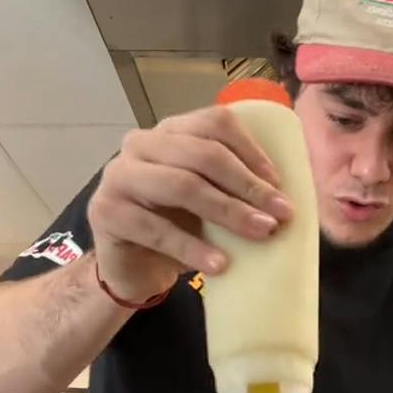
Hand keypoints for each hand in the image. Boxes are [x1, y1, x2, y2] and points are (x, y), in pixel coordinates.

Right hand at [87, 105, 297, 302]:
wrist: (132, 269)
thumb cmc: (177, 228)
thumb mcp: (208, 199)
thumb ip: (233, 185)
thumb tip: (287, 194)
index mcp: (169, 132)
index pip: (214, 123)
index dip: (251, 151)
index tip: (279, 185)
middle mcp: (140, 144)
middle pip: (201, 153)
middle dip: (246, 186)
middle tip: (279, 216)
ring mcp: (117, 176)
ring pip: (181, 185)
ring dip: (227, 211)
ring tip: (259, 234)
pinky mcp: (105, 211)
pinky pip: (155, 228)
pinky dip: (192, 248)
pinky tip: (219, 264)